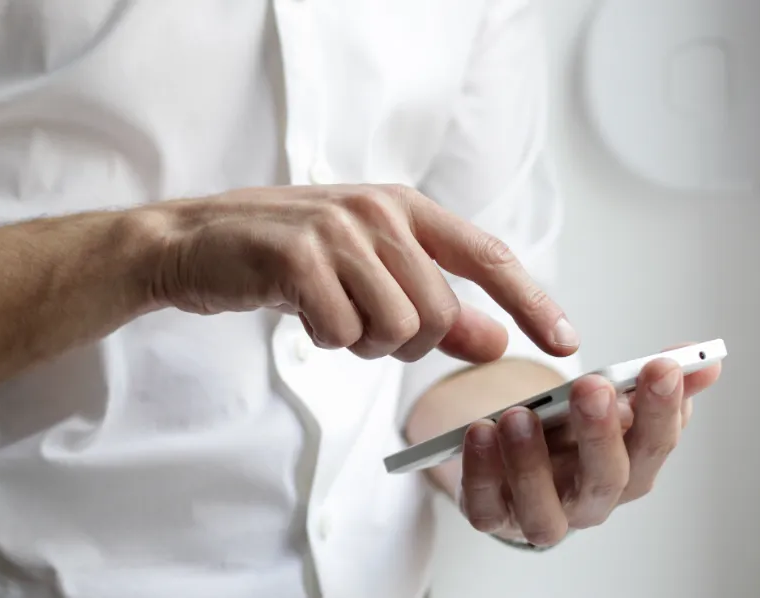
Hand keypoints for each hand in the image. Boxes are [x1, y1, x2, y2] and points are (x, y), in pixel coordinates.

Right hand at [144, 184, 578, 362]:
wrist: (195, 242)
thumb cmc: (284, 257)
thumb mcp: (366, 272)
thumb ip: (433, 304)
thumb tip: (495, 342)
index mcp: (403, 206)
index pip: (487, 256)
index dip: (531, 301)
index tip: (564, 342)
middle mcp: (377, 211)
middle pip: (438, 313)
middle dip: (405, 342)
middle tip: (360, 325)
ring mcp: (337, 231)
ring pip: (395, 329)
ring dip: (362, 343)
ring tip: (328, 314)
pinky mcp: (297, 258)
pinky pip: (342, 333)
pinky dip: (325, 340)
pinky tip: (300, 312)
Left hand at [456, 347, 721, 545]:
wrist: (513, 463)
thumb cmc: (566, 435)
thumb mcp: (606, 404)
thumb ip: (647, 383)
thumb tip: (703, 361)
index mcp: (627, 470)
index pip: (654, 445)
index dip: (662, 409)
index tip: (662, 366)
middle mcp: (589, 501)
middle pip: (605, 480)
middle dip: (601, 433)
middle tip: (592, 387)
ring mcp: (540, 515)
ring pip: (544, 510)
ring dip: (531, 463)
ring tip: (519, 415)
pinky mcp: (493, 517)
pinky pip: (485, 507)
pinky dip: (481, 473)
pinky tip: (479, 433)